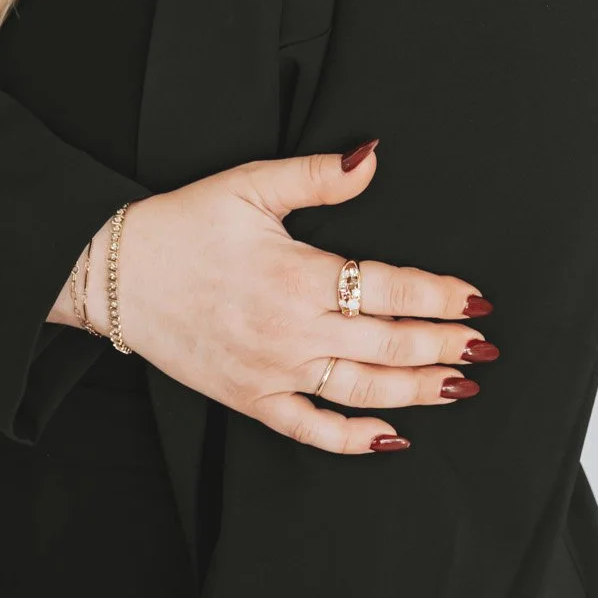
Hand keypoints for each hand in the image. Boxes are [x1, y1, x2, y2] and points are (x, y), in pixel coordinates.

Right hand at [55, 145, 495, 453]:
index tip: (477, 301)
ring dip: (417, 392)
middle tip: (486, 346)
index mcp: (297, 275)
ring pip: (361, 392)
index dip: (439, 296)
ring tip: (459, 386)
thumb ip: (317, 175)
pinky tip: (394, 438)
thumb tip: (373, 157)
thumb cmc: (181, 225)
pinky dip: (355, 440)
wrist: (112, 274)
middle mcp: (291, 330)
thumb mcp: (249, 185)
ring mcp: (271, 371)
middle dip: (443, 346)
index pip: (389, 288)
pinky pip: (311, 429)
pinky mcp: (249, 398)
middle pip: (387, 346)